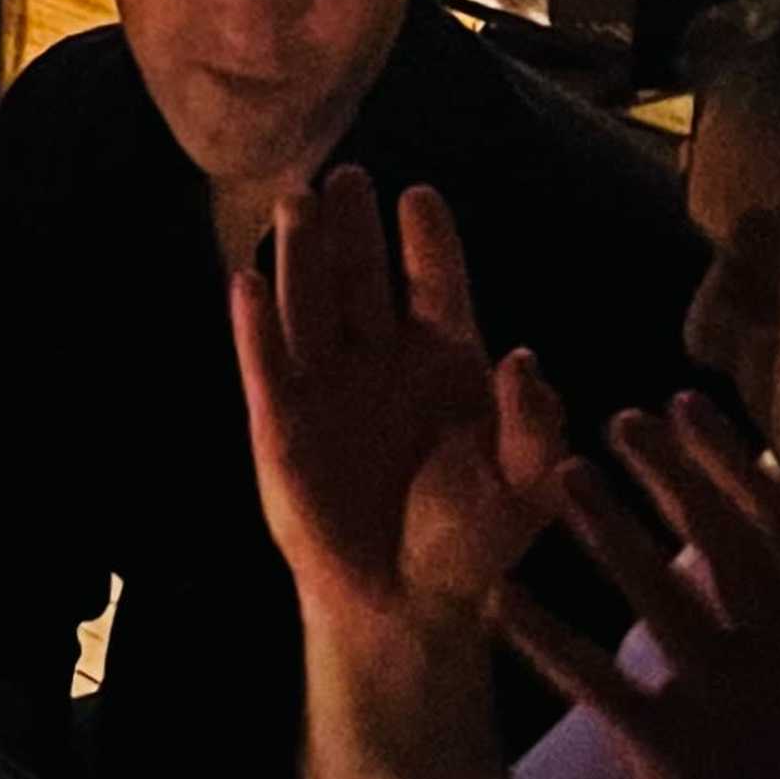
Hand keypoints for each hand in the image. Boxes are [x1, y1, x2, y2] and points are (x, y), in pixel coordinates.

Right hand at [228, 170, 570, 644]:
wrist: (404, 602)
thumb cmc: (472, 542)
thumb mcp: (527, 484)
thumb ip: (533, 422)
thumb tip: (522, 357)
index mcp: (446, 361)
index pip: (433, 284)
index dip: (426, 242)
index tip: (419, 197)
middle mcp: (382, 359)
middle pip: (363, 276)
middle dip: (355, 228)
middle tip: (348, 176)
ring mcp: (326, 385)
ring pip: (310, 301)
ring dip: (302, 252)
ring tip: (298, 200)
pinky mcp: (277, 421)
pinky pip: (262, 360)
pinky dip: (253, 322)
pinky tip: (246, 280)